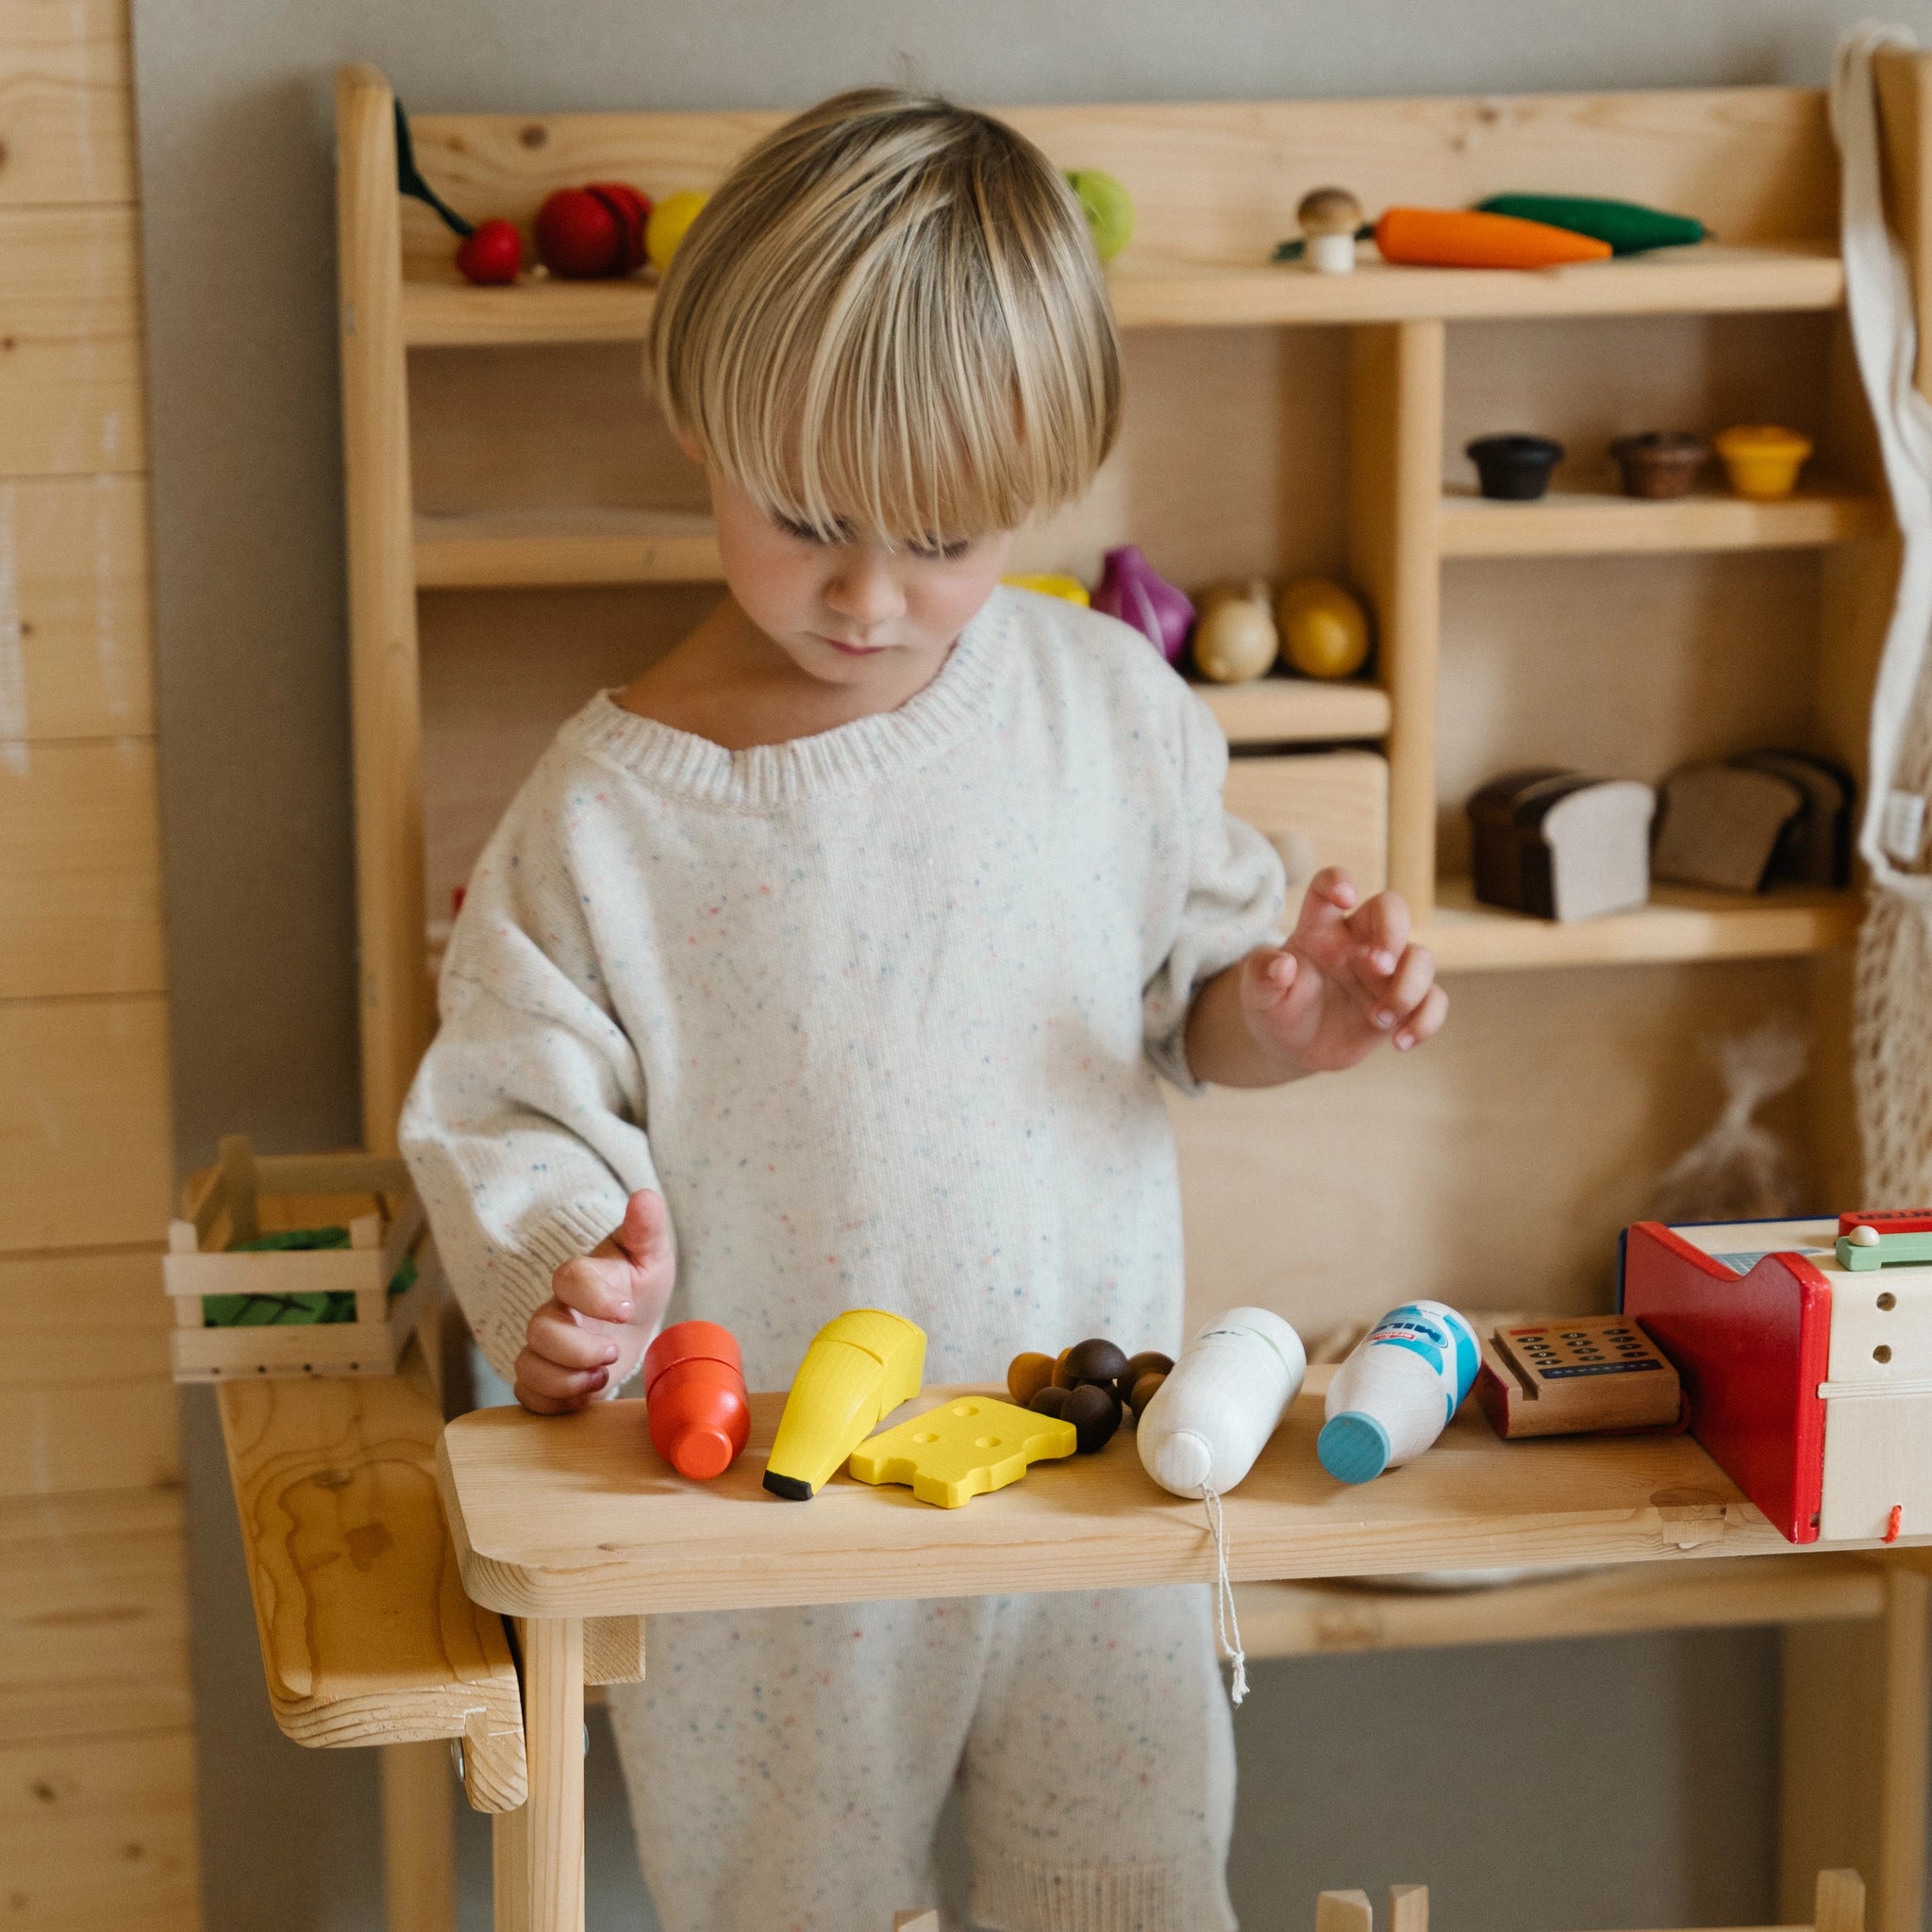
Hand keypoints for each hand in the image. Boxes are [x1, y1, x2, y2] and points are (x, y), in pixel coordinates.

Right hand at [513, 1190, 673, 1414]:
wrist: (630, 1322)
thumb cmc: (637, 1285)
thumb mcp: (649, 1256)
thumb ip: (646, 1229)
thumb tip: (645, 1196)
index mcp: (580, 1279)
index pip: (569, 1278)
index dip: (595, 1297)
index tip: (628, 1311)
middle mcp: (555, 1312)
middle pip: (540, 1329)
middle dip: (578, 1348)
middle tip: (615, 1351)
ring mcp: (545, 1347)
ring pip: (528, 1365)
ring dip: (566, 1379)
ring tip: (601, 1377)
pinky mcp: (544, 1377)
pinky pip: (527, 1395)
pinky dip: (553, 1402)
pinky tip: (585, 1397)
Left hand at [1239, 868, 1447, 1076]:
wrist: (1291, 1046)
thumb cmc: (1275, 1007)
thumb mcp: (1257, 993)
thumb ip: (1262, 974)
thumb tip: (1282, 965)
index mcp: (1320, 928)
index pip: (1330, 885)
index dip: (1339, 881)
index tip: (1344, 897)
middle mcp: (1358, 941)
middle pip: (1392, 908)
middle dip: (1393, 930)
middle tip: (1379, 966)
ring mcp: (1385, 971)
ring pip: (1421, 957)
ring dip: (1409, 987)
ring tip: (1378, 1019)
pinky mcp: (1403, 1002)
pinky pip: (1434, 1000)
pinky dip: (1426, 1021)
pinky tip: (1400, 1043)